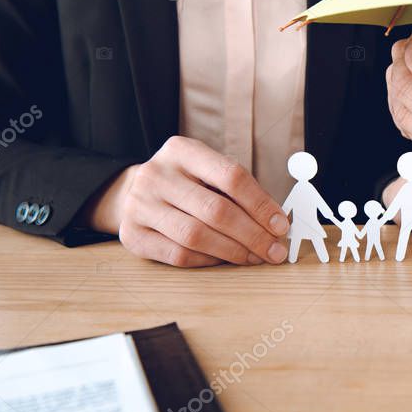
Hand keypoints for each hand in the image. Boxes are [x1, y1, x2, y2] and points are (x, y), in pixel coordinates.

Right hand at [82, 136, 289, 266]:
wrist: (131, 193)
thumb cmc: (184, 184)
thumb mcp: (207, 171)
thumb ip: (239, 190)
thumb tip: (276, 222)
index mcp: (181, 150)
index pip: (231, 176)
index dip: (260, 204)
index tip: (281, 225)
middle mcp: (156, 174)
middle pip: (215, 210)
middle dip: (252, 234)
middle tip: (274, 251)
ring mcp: (140, 205)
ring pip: (196, 236)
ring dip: (233, 252)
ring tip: (255, 258)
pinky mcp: (132, 235)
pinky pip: (179, 255)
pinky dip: (208, 260)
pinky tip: (225, 260)